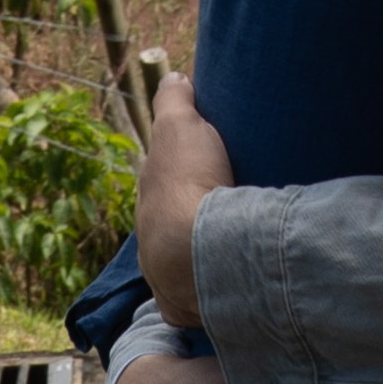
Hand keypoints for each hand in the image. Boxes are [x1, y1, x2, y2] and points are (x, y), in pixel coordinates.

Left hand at [137, 69, 233, 328]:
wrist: (199, 251)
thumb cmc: (189, 185)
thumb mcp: (180, 127)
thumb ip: (174, 101)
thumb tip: (172, 77)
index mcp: (149, 197)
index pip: (158, 182)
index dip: (176, 172)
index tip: (200, 170)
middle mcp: (150, 238)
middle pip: (168, 225)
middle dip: (187, 219)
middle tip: (222, 211)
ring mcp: (164, 275)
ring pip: (180, 263)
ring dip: (199, 258)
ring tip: (233, 250)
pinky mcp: (184, 306)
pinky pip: (193, 301)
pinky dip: (205, 296)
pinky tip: (228, 293)